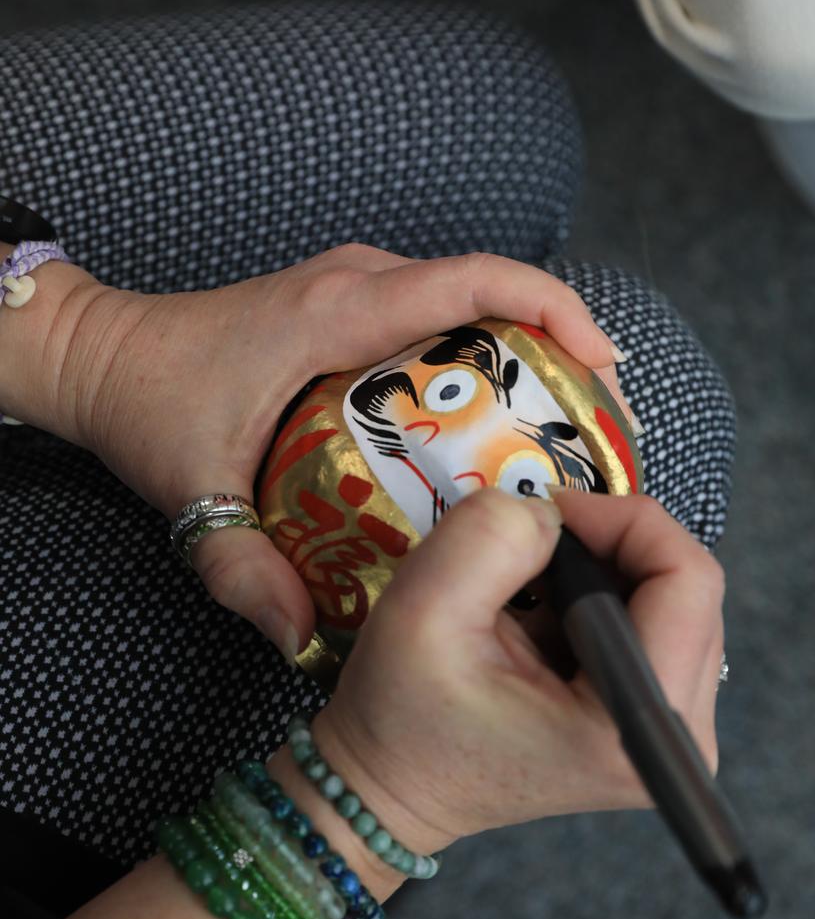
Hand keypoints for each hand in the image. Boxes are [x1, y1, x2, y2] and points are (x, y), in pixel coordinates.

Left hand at [58, 244, 633, 654]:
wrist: (106, 355)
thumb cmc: (150, 403)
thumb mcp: (192, 494)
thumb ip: (244, 569)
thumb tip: (300, 636)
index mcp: (337, 313)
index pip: (473, 281)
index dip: (556, 311)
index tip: (605, 368)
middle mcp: (358, 283)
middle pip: (493, 294)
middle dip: (563, 353)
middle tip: (600, 435)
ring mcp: (357, 287)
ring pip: (471, 305)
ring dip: (529, 357)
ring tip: (567, 436)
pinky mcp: (352, 306)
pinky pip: (441, 317)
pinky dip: (484, 361)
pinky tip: (499, 429)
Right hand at [311, 486, 724, 856]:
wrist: (392, 786)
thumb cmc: (401, 715)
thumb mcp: (423, 609)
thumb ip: (491, 536)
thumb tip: (551, 514)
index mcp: (630, 725)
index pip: (689, 580)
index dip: (623, 522)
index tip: (548, 517)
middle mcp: (678, 737)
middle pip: (688, 587)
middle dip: (609, 546)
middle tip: (531, 552)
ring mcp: (672, 731)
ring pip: (672, 599)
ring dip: (602, 572)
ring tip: (530, 593)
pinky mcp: (652, 719)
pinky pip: (653, 624)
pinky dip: (600, 601)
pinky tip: (546, 622)